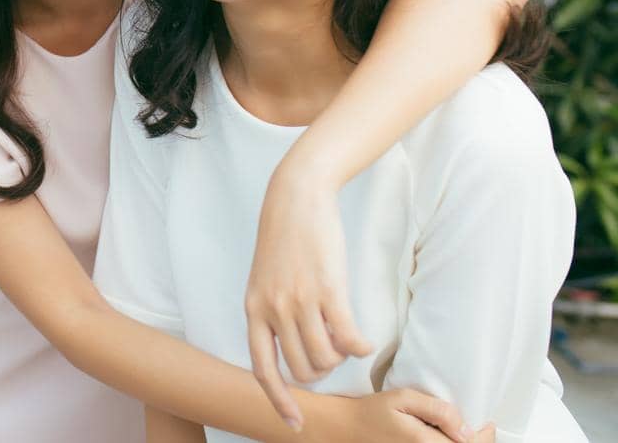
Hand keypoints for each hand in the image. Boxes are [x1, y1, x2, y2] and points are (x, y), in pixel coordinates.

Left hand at [245, 166, 372, 426]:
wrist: (294, 198)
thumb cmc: (284, 239)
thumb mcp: (264, 279)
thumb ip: (271, 312)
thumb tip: (293, 350)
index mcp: (253, 309)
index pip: (262, 368)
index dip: (278, 399)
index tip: (293, 422)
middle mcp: (273, 309)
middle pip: (303, 369)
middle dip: (322, 368)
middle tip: (331, 348)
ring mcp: (300, 300)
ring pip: (326, 357)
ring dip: (340, 356)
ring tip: (344, 336)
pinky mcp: (328, 289)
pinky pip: (348, 338)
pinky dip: (360, 347)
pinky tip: (364, 340)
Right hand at [305, 388, 493, 442]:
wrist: (349, 430)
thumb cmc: (373, 412)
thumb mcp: (403, 398)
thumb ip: (437, 410)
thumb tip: (465, 428)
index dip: (485, 435)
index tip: (486, 422)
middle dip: (478, 441)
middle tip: (481, 427)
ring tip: (465, 433)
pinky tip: (448, 438)